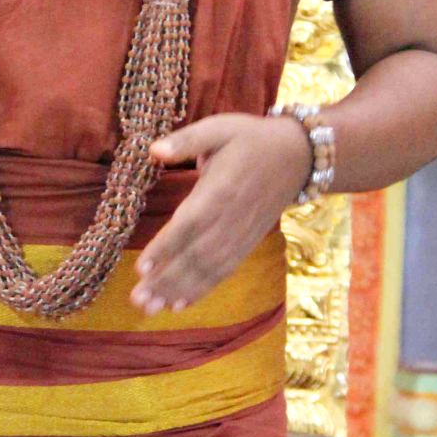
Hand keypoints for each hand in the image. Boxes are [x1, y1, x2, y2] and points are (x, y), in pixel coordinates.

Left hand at [130, 112, 312, 313]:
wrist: (298, 156)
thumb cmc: (251, 138)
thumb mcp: (219, 127)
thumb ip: (186, 140)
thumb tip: (153, 150)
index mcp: (220, 189)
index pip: (189, 223)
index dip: (166, 246)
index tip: (141, 267)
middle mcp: (231, 218)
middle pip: (196, 255)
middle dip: (166, 279)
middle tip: (138, 300)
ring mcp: (241, 234)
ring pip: (208, 269)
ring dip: (179, 291)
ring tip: (151, 308)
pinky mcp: (247, 243)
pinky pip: (224, 271)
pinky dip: (201, 290)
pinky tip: (179, 304)